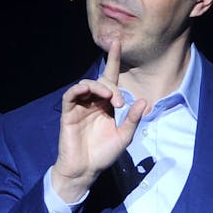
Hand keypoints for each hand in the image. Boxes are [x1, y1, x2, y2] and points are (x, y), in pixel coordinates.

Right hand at [51, 40, 146, 202]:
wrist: (85, 169)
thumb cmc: (104, 154)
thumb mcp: (124, 137)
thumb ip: (133, 119)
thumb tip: (144, 101)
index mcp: (107, 106)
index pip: (111, 79)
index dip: (113, 61)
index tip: (117, 43)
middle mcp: (94, 103)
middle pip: (101, 82)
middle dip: (111, 86)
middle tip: (119, 102)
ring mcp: (80, 107)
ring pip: (87, 85)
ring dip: (99, 87)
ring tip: (109, 99)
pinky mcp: (69, 113)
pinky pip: (71, 95)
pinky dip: (80, 89)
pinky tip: (88, 91)